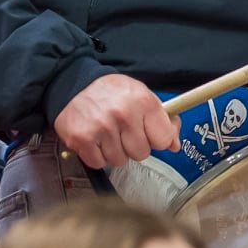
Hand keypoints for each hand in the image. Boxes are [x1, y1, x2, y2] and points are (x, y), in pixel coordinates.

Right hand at [53, 74, 178, 169]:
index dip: (157, 139)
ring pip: (120, 160)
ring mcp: (102, 128)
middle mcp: (124, 114)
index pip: (163, 139)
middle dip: (134, 146)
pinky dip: (97, 155)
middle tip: (124, 132)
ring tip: (108, 134)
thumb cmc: (111, 92)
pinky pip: (99, 163)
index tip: (149, 134)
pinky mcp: (82, 139)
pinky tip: (96, 140)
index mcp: (143, 101)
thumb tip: (174, 145)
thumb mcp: (142, 95)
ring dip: (115, 151)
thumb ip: (162, 119)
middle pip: (141, 153)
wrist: (74, 84)